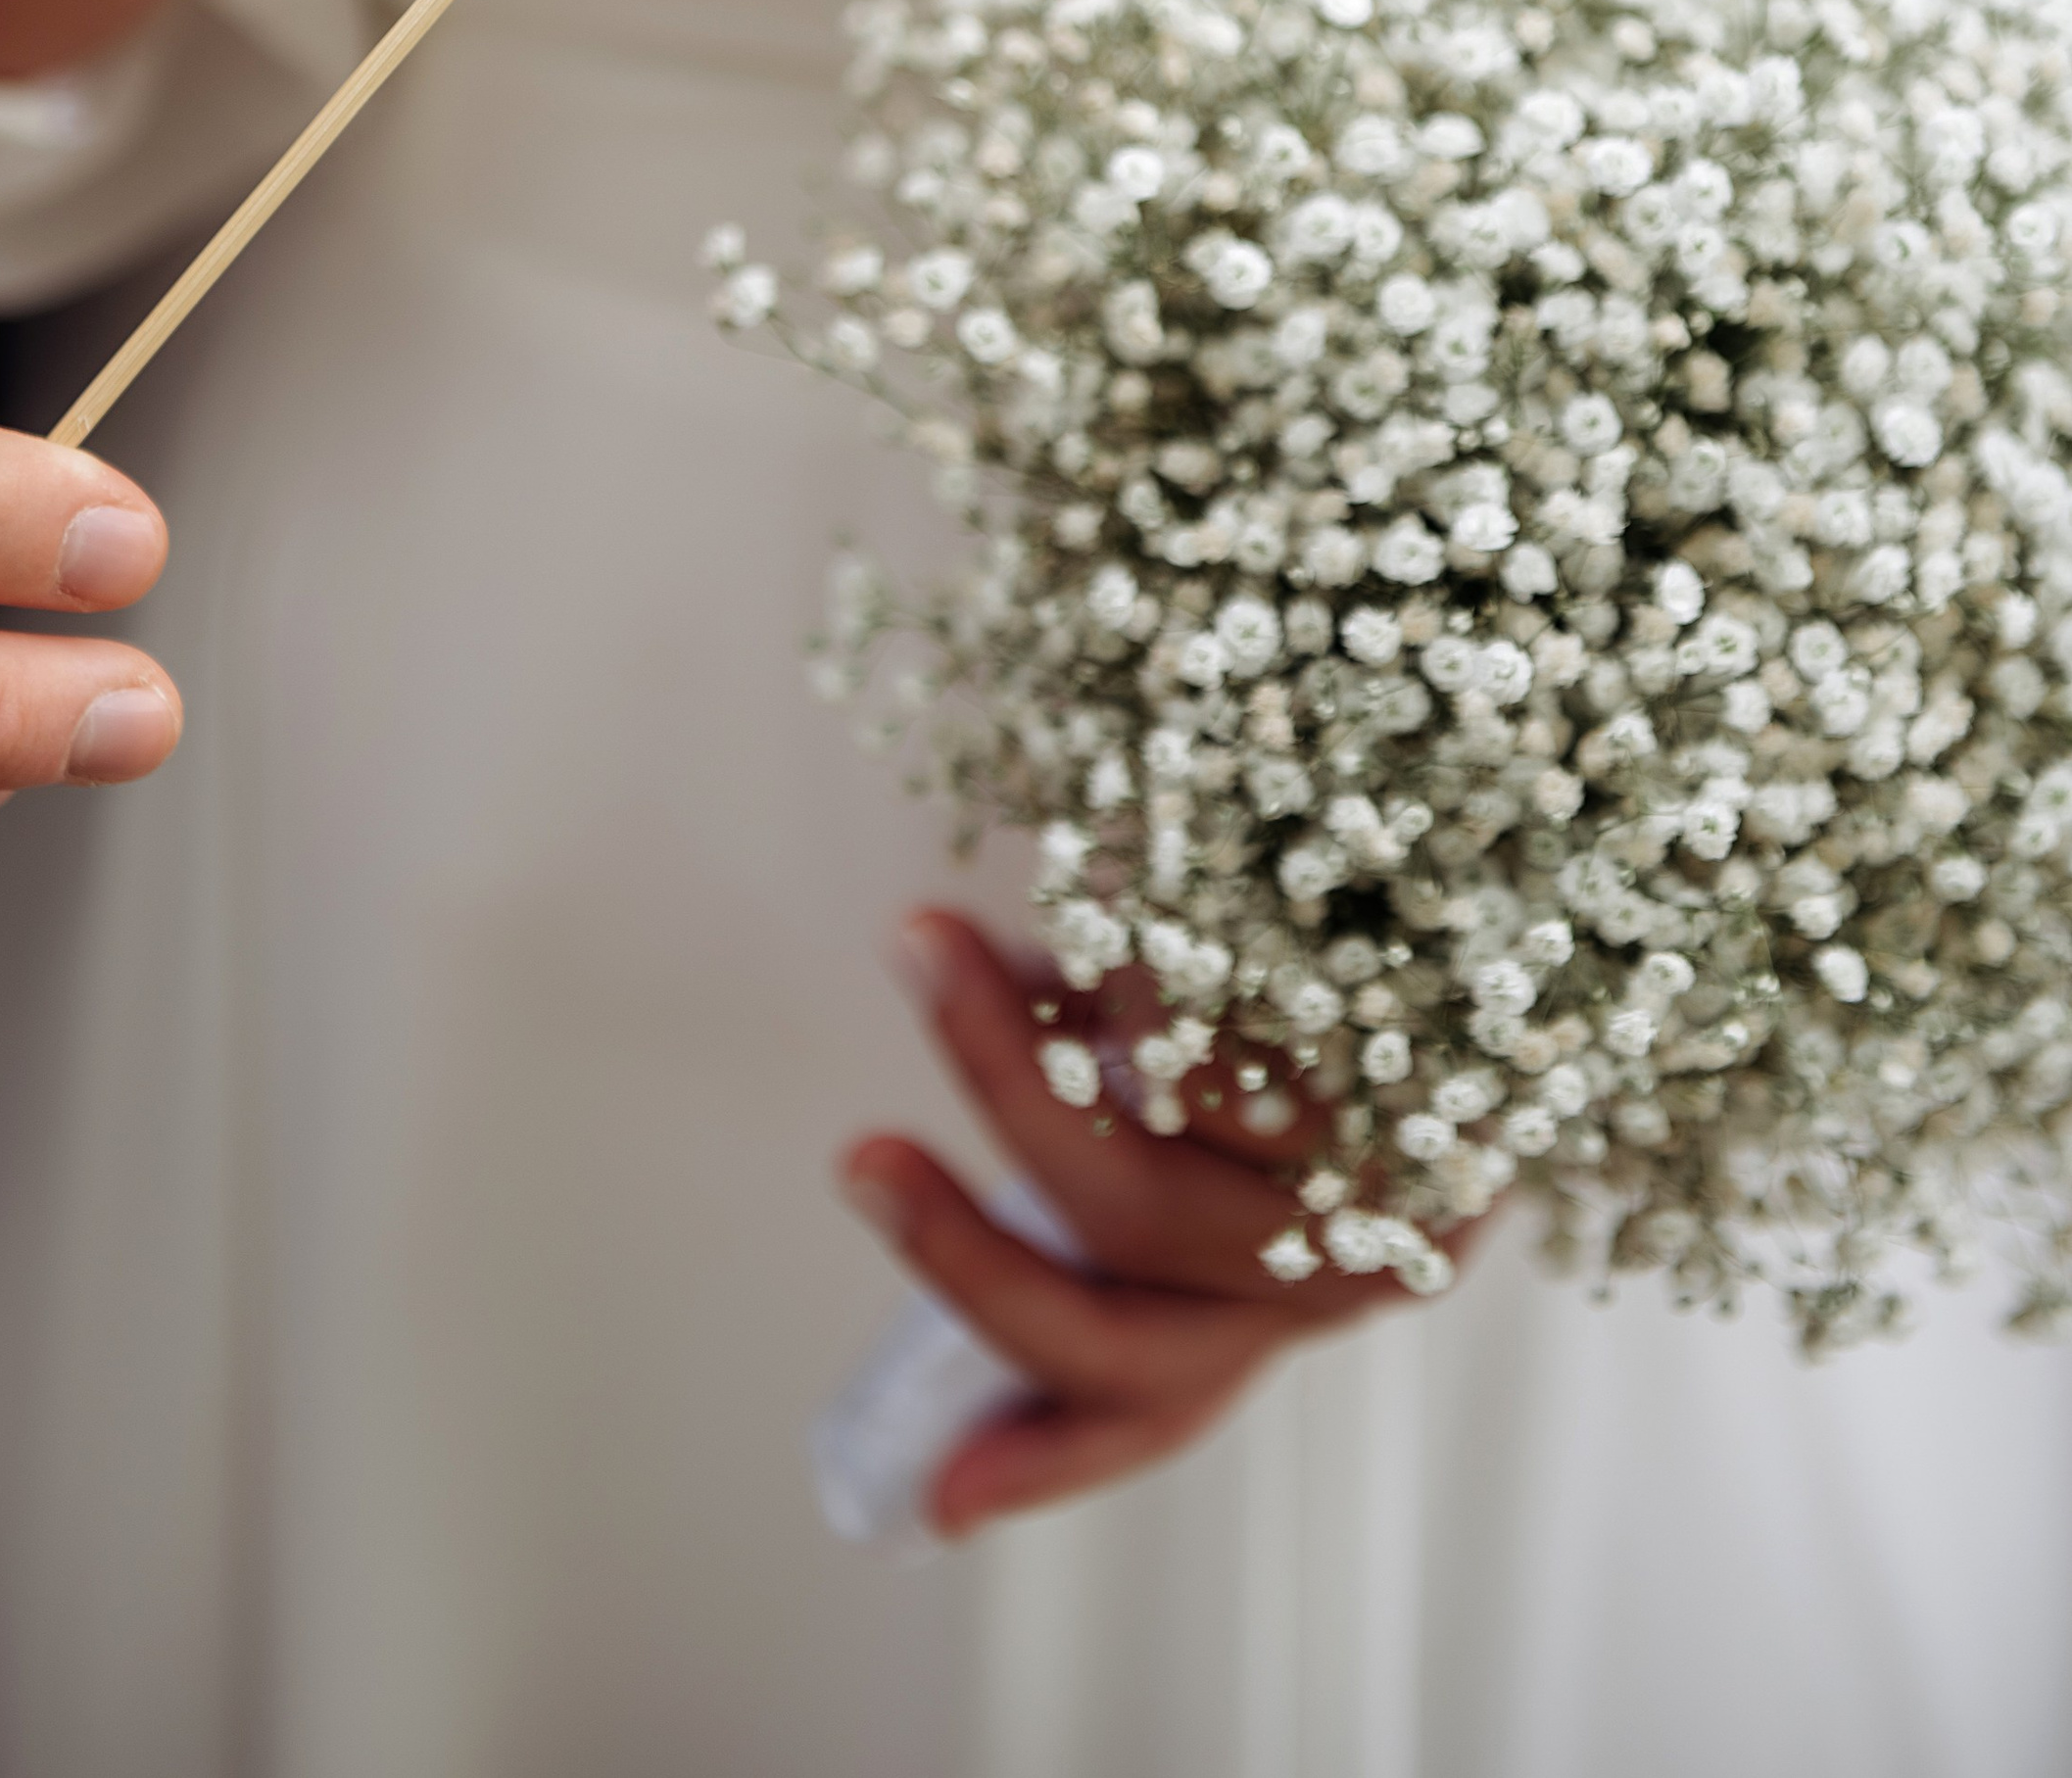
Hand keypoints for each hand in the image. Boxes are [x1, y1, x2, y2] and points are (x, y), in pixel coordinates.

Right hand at [841, 909, 1453, 1534]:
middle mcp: (1338, 1270)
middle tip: (858, 1158)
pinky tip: (1126, 908)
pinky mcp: (1437, 1107)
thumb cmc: (1329, 941)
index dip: (1040, 1459)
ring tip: (938, 941)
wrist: (1527, 883)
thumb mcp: (1189, 1037)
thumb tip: (956, 1027)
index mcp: (1277, 1281)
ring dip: (1014, 1058)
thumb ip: (1083, 1070)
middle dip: (959, 1249)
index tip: (931, 1502)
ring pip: (1154, 1175)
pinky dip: (1141, 981)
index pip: (1147, 1399)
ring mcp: (1392, 1199)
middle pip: (1119, 1315)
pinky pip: (1226, 1057)